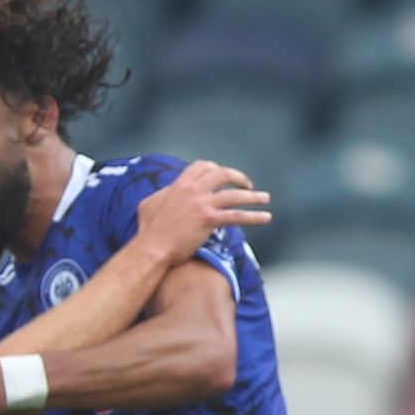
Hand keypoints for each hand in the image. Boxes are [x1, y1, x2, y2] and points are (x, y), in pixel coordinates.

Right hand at [135, 160, 270, 264]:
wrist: (153, 248)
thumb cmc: (149, 230)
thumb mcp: (149, 204)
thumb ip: (162, 194)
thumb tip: (167, 193)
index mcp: (180, 184)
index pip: (203, 166)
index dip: (216, 169)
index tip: (224, 177)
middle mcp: (193, 190)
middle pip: (222, 175)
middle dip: (238, 177)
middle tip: (248, 185)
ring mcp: (202, 204)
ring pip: (234, 195)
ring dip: (253, 196)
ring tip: (265, 198)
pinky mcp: (209, 220)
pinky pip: (237, 216)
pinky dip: (254, 216)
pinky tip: (265, 217)